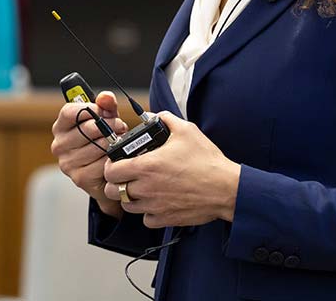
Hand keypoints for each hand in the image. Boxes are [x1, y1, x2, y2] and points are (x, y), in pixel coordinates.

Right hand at [51, 91, 129, 215]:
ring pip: (97, 146)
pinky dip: (112, 160)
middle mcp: (59, 145)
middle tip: (119, 126)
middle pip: (87, 128)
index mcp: (61, 127)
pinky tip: (114, 158)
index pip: (69, 112)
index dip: (91, 109)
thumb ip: (106, 106)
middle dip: (109, 125)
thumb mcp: (104, 119)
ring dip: (113, 143)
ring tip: (118, 141)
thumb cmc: (101, 142)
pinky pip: (102, 164)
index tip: (104, 111)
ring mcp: (67, 163)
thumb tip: (106, 97)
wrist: (103, 174)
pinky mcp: (79, 178)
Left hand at [102, 112, 240, 228]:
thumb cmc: (207, 162)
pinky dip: (147, 212)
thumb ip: (165, 119)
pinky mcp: (165, 219)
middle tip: (124, 176)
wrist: (225, 188)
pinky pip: (146, 220)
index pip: (111, 171)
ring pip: (127, 206)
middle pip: (114, 191)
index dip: (110, 166)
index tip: (115, 162)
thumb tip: (154, 115)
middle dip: (115, 183)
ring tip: (140, 189)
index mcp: (147, 166)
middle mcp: (146, 188)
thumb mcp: (186, 131)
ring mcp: (154, 206)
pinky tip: (155, 202)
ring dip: (130, 198)